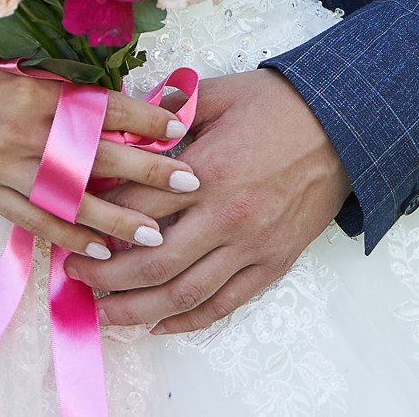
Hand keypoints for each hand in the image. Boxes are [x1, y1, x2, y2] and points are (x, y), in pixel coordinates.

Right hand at [0, 38, 204, 264]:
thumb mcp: (8, 61)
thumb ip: (55, 83)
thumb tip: (110, 99)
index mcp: (31, 90)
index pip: (100, 106)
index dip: (144, 117)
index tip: (180, 125)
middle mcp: (19, 131)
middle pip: (95, 156)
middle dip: (146, 172)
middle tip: (189, 184)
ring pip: (67, 198)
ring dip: (114, 219)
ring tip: (153, 234)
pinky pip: (32, 220)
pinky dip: (67, 235)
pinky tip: (97, 248)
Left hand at [69, 68, 349, 334]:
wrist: (347, 125)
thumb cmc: (281, 105)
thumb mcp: (220, 94)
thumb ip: (170, 112)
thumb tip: (128, 121)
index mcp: (207, 169)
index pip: (136, 207)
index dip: (96, 219)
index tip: (70, 224)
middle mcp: (226, 215)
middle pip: (151, 262)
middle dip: (105, 276)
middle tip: (73, 277)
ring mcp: (251, 244)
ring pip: (184, 294)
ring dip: (136, 309)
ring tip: (103, 313)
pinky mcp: (273, 262)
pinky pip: (225, 303)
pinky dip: (188, 321)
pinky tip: (159, 324)